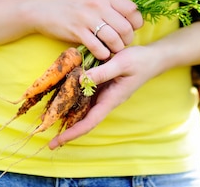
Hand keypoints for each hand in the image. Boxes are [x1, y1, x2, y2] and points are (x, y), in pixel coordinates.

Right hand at [30, 0, 143, 59]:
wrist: (44, 9)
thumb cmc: (72, 6)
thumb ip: (111, 6)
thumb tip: (132, 19)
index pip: (132, 10)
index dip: (136, 22)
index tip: (131, 29)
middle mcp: (98, 5)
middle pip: (125, 27)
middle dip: (127, 39)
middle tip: (121, 43)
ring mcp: (87, 18)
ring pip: (114, 38)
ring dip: (116, 48)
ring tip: (112, 49)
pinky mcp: (77, 31)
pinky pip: (98, 47)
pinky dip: (103, 54)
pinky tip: (101, 53)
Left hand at [47, 22, 199, 148]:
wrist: (152, 58)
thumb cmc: (139, 61)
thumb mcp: (121, 63)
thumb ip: (102, 72)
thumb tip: (81, 79)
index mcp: (111, 100)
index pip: (89, 122)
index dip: (73, 133)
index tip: (58, 141)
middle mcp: (106, 101)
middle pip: (84, 120)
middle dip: (67, 130)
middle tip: (47, 138)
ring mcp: (104, 95)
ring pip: (84, 109)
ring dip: (68, 116)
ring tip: (49, 120)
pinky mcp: (103, 86)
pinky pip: (86, 96)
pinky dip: (74, 100)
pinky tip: (62, 98)